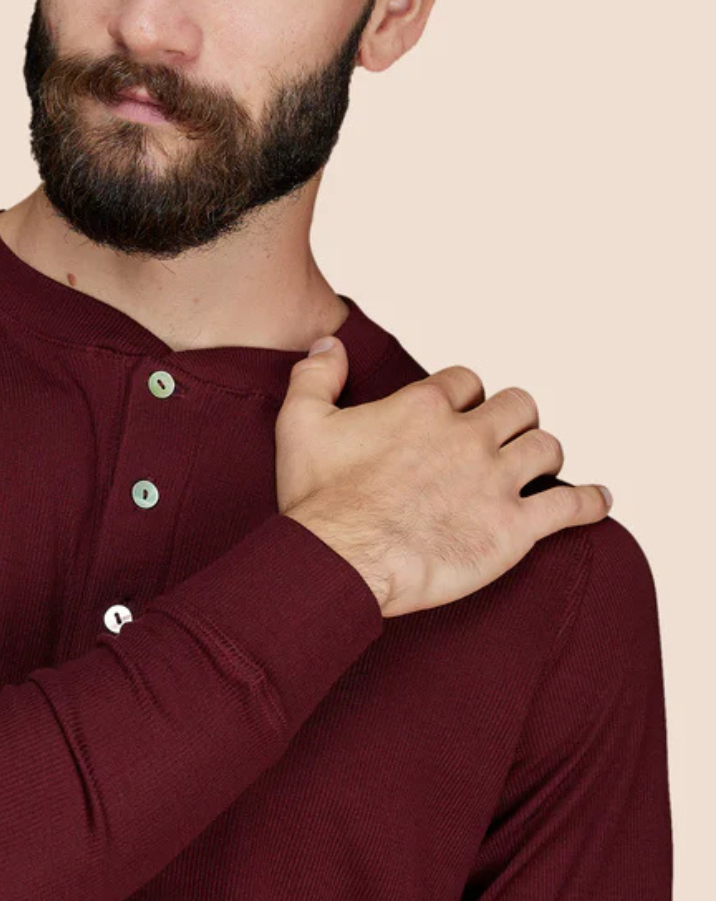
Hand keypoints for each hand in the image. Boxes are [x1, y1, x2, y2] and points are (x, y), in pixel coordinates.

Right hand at [275, 337, 611, 618]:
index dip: (466, 395)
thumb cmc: (319, 499)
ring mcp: (495, 481)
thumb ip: (317, 374)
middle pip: (518, 406)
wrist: (341, 560)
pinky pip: (570, 506)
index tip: (460, 412)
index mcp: (424, 408)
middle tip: (503, 438)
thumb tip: (332, 340)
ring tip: (538, 466)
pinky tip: (599, 500)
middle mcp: (468, 436)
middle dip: (514, 417)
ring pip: (546, 447)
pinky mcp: (513, 528)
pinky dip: (590, 502)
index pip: (467, 381)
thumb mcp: (300, 423)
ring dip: (544, 453)